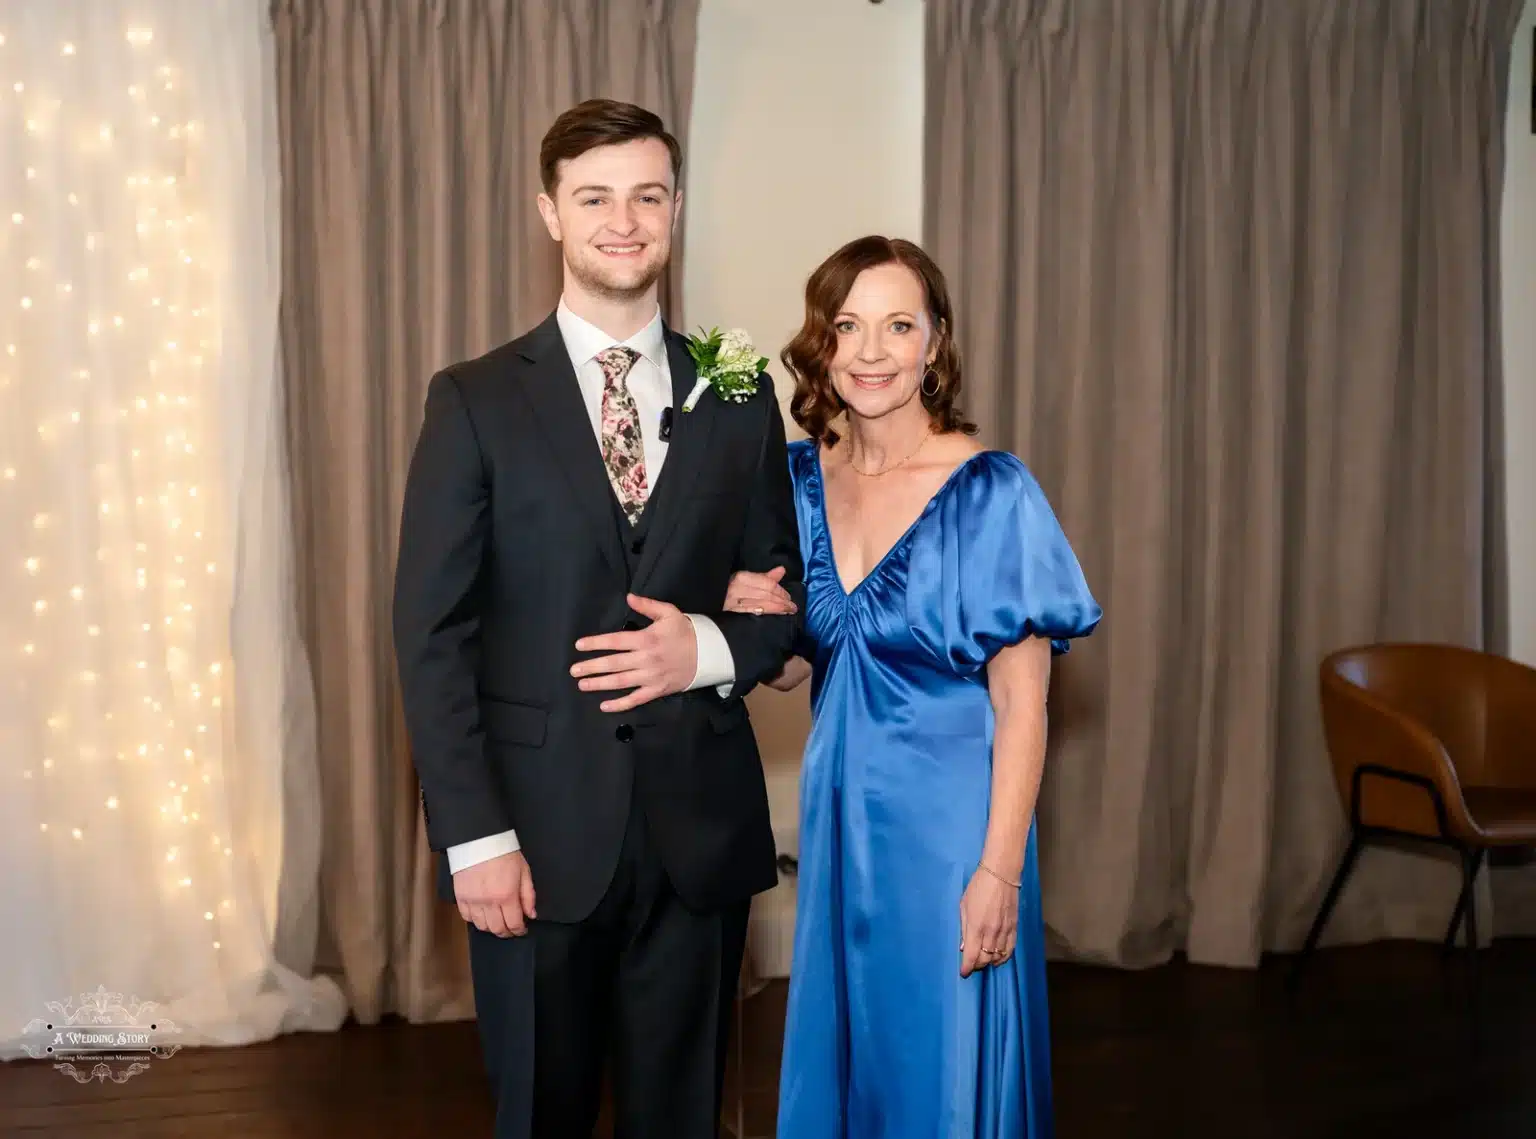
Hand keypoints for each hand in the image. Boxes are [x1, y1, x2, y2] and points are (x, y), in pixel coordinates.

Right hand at [453, 851, 536, 937]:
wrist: (480, 839)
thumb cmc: (504, 852)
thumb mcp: (524, 871)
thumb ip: (528, 895)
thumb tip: (531, 915)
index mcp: (507, 895)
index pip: (513, 924)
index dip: (519, 930)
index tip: (522, 930)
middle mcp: (489, 902)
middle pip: (497, 929)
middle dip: (506, 932)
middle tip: (511, 928)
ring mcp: (472, 901)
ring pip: (481, 926)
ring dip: (491, 927)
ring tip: (497, 921)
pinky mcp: (460, 897)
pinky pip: (466, 917)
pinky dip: (475, 920)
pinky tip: (482, 914)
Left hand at [571, 594, 697, 711]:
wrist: (708, 653)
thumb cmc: (685, 631)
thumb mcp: (669, 612)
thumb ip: (647, 605)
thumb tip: (629, 597)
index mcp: (646, 639)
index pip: (615, 641)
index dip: (596, 643)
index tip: (579, 646)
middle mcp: (646, 659)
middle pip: (613, 663)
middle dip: (591, 666)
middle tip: (574, 670)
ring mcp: (651, 676)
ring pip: (621, 682)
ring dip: (599, 684)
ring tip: (582, 684)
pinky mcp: (656, 690)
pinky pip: (636, 699)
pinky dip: (620, 704)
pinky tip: (604, 705)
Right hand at [724, 565, 796, 615]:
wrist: (708, 597)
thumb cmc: (728, 586)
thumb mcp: (745, 578)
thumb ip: (764, 576)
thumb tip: (782, 570)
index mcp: (742, 578)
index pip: (767, 584)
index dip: (780, 591)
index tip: (788, 597)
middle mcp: (738, 589)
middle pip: (766, 595)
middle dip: (781, 602)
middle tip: (792, 608)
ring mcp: (734, 602)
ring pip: (761, 605)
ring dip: (776, 609)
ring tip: (787, 612)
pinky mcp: (731, 612)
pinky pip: (751, 612)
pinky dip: (764, 613)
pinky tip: (771, 614)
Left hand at [958, 863, 1017, 976]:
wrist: (1001, 874)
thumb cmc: (978, 887)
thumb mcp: (964, 906)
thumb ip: (964, 928)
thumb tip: (964, 946)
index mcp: (976, 927)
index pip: (972, 956)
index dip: (967, 968)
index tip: (964, 973)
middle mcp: (991, 932)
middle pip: (985, 959)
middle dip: (977, 965)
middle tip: (972, 965)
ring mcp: (1005, 931)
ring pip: (998, 956)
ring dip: (990, 962)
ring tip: (983, 962)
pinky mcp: (1014, 927)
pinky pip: (1010, 949)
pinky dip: (1004, 957)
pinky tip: (998, 958)